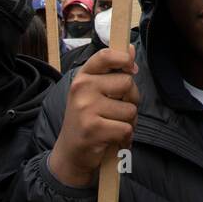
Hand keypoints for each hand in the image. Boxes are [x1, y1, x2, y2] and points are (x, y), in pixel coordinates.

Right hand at [48, 45, 139, 187]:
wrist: (70, 153)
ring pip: (130, 109)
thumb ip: (113, 72)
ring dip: (129, 122)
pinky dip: (125, 138)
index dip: (124, 58)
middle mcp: (82, 89)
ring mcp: (86, 109)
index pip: (105, 56)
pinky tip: (114, 140)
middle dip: (131, 99)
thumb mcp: (94, 92)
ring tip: (113, 127)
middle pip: (127, 83)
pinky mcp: (93, 129)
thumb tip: (132, 48)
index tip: (132, 68)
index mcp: (82, 77)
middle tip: (118, 111)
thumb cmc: (88, 119)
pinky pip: (126, 128)